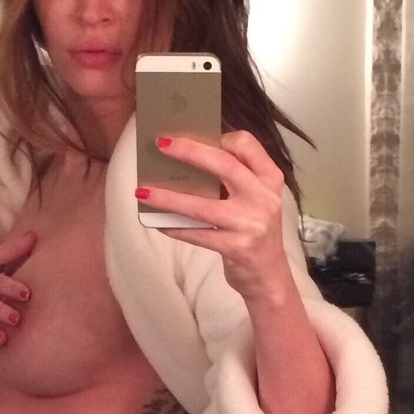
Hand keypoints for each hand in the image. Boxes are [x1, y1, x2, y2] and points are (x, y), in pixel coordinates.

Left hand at [135, 131, 293, 306]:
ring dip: (168, 197)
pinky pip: (197, 234)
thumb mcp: (255, 199)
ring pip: (202, 205)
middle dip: (189, 151)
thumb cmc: (255, 231)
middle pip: (224, 164)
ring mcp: (250, 224)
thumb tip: (189, 157)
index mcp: (269, 179)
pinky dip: (174, 227)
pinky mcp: (237, 247)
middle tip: (161, 145)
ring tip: (144, 192)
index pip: (247, 145)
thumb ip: (235, 178)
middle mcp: (263, 198)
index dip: (220, 137)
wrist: (269, 276)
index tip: (196, 137)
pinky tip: (158, 223)